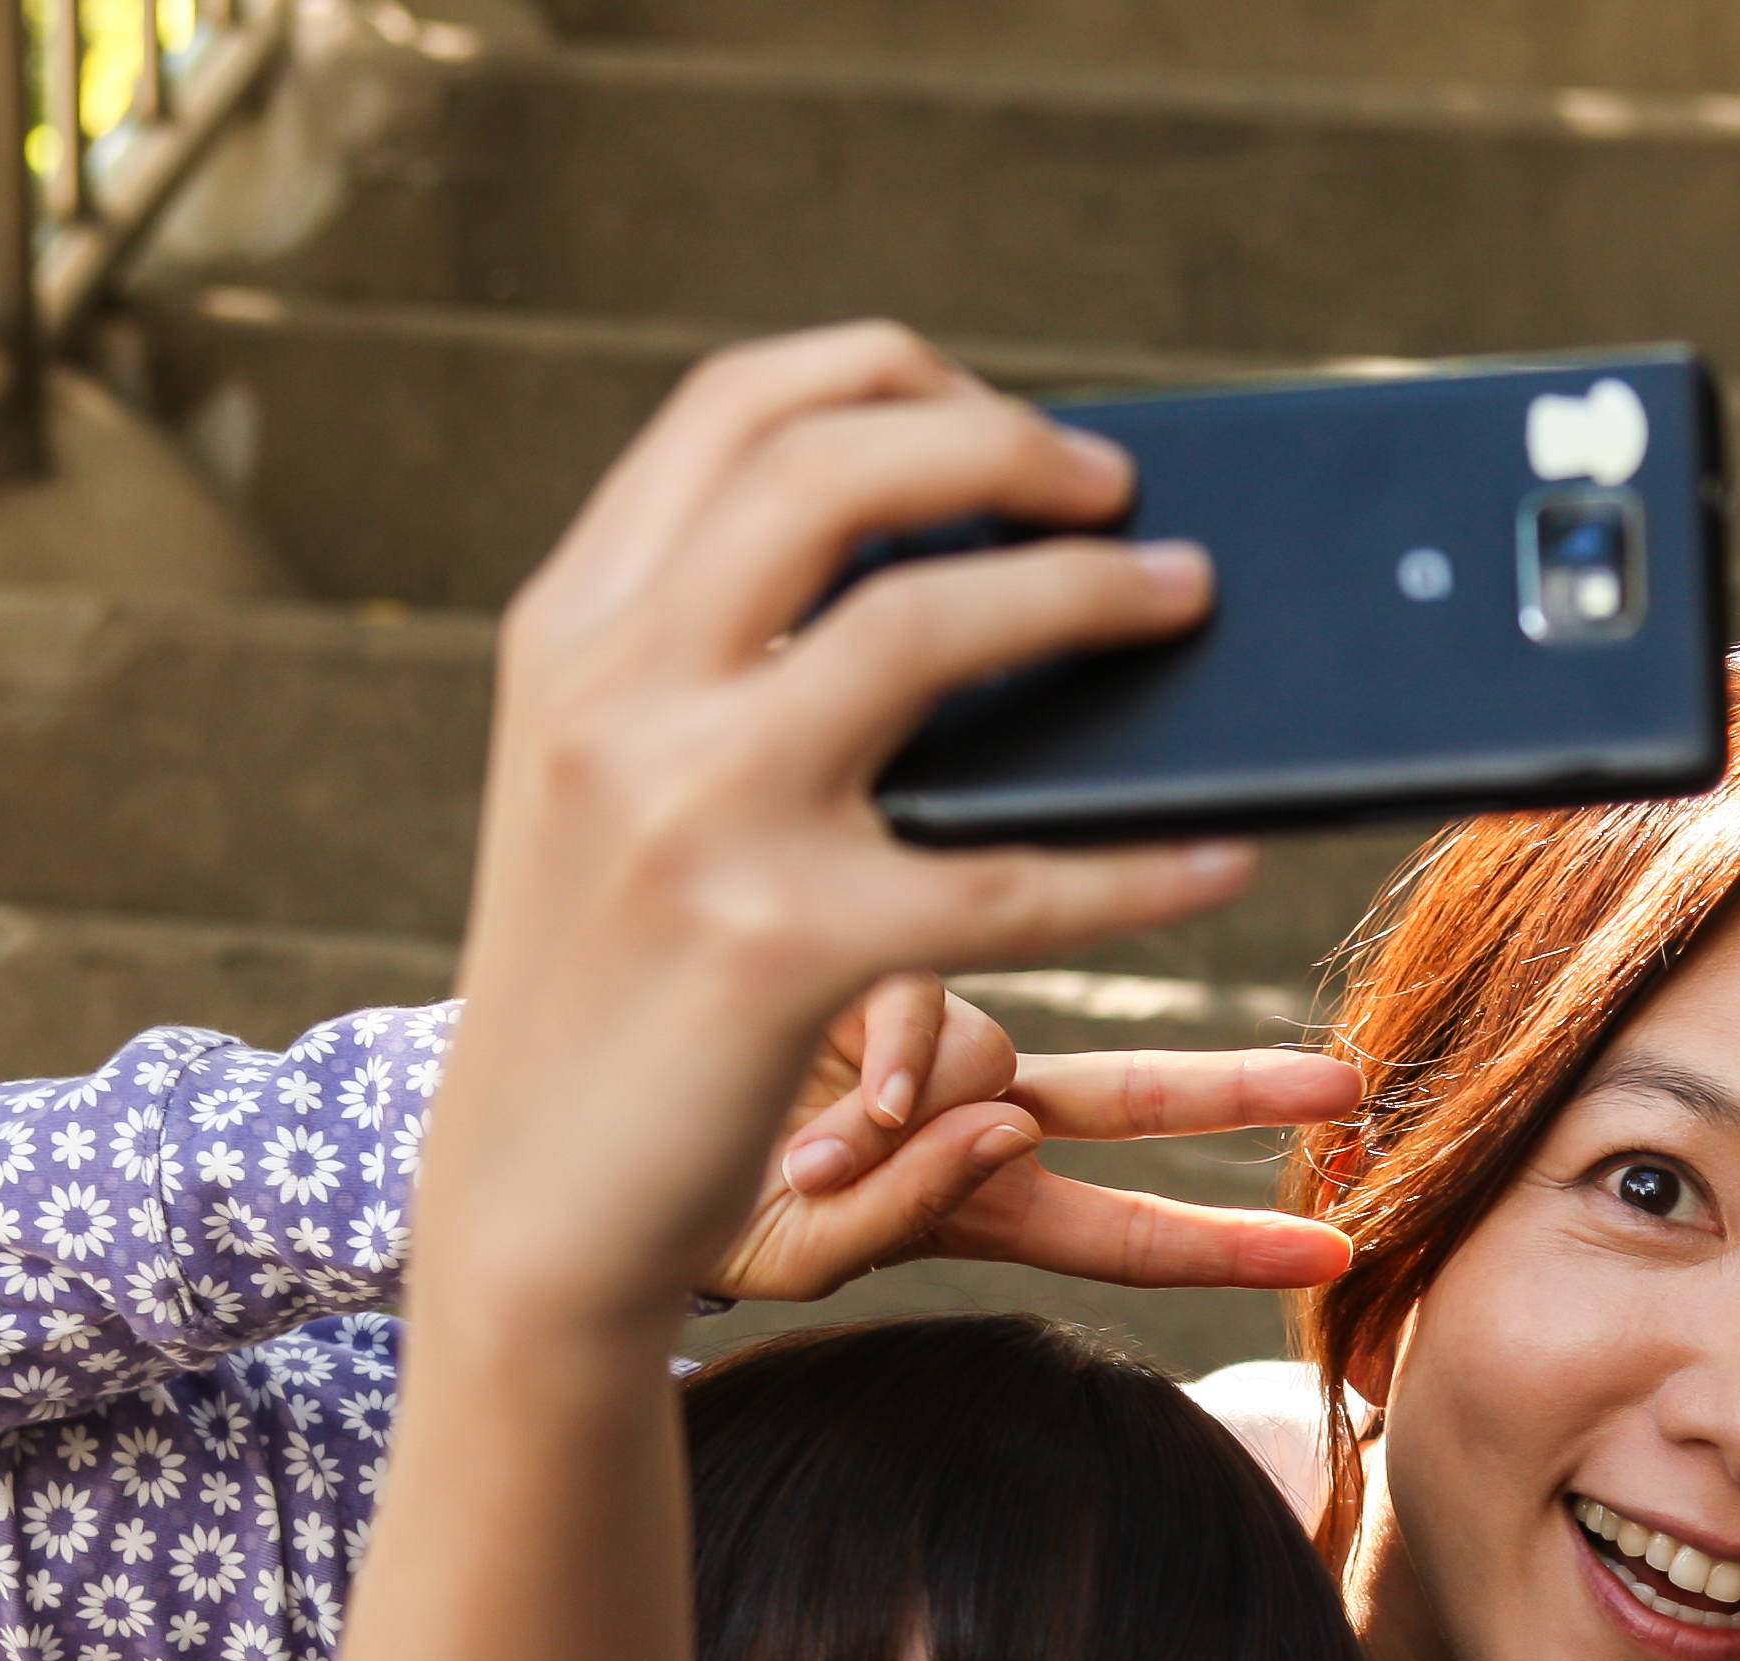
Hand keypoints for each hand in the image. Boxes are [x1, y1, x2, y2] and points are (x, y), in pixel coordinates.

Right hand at [414, 323, 1264, 1329]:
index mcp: (573, 630)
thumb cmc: (604, 992)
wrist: (525, 1204)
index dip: (891, 376)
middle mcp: (616, 689)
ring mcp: (691, 811)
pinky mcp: (776, 950)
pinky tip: (1214, 859)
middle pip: (833, 467)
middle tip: (1119, 490)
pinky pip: (1006, 880)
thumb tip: (931, 556)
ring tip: (1184, 603)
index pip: (734, 410)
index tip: (1005, 417)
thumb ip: (715, 660)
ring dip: (1087, 593)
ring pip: (923, 627)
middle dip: (1005, 446)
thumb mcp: (609, 784)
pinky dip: (1137, 864)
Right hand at [723, 972, 1366, 1306]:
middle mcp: (966, 1106)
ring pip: (996, 1030)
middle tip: (1351, 1091)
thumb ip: (908, 1208)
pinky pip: (909, 981)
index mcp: (971, 1198)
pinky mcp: (854, 951)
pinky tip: (812, 1099)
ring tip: (822, 1151)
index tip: (1333, 1256)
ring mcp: (918, 1032)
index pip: (1121, 1232)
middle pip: (1134, 1097)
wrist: (566, 1137)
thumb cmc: (682, 1212)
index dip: (1227, 1247)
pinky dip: (876, 1043)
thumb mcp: (805, 1252)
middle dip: (1243, 1095)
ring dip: (923, 1093)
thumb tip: (1002, 1126)